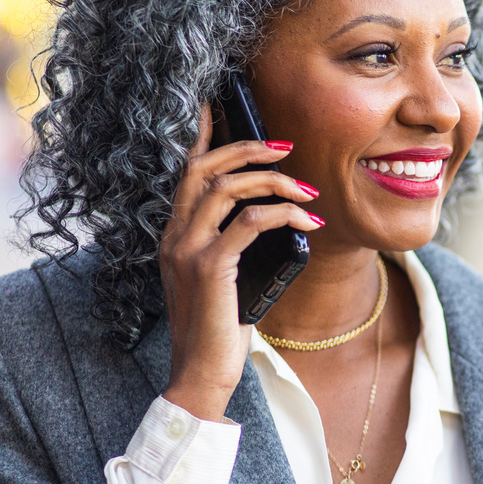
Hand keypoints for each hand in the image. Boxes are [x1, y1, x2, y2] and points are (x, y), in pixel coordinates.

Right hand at [159, 104, 321, 420]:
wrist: (201, 377)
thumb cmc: (220, 331)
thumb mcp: (229, 279)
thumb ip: (238, 247)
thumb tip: (278, 222)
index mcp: (175, 235)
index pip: (186, 172)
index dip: (203, 135)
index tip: (220, 106)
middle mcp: (174, 236)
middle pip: (205, 168)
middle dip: (248, 148)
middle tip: (287, 147)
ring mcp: (187, 250)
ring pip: (227, 188)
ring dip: (274, 182)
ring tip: (308, 192)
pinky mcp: (208, 268)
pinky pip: (249, 223)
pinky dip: (283, 215)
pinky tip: (308, 225)